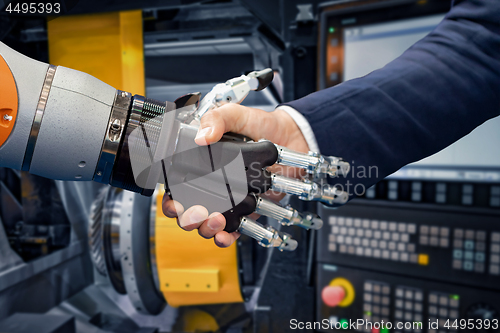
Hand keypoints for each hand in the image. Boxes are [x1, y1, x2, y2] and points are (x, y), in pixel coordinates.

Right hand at [162, 104, 308, 246]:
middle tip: (197, 213)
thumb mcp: (235, 115)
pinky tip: (224, 235)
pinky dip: (226, 238)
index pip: (176, 187)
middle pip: (187, 212)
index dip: (170, 199)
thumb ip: (217, 120)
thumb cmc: (261, 125)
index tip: (174, 202)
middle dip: (187, 219)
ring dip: (206, 228)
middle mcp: (211, 186)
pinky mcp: (246, 211)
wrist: (292, 137)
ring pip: (206, 225)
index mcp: (201, 165)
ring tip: (216, 220)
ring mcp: (228, 200)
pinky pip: (232, 230)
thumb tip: (202, 137)